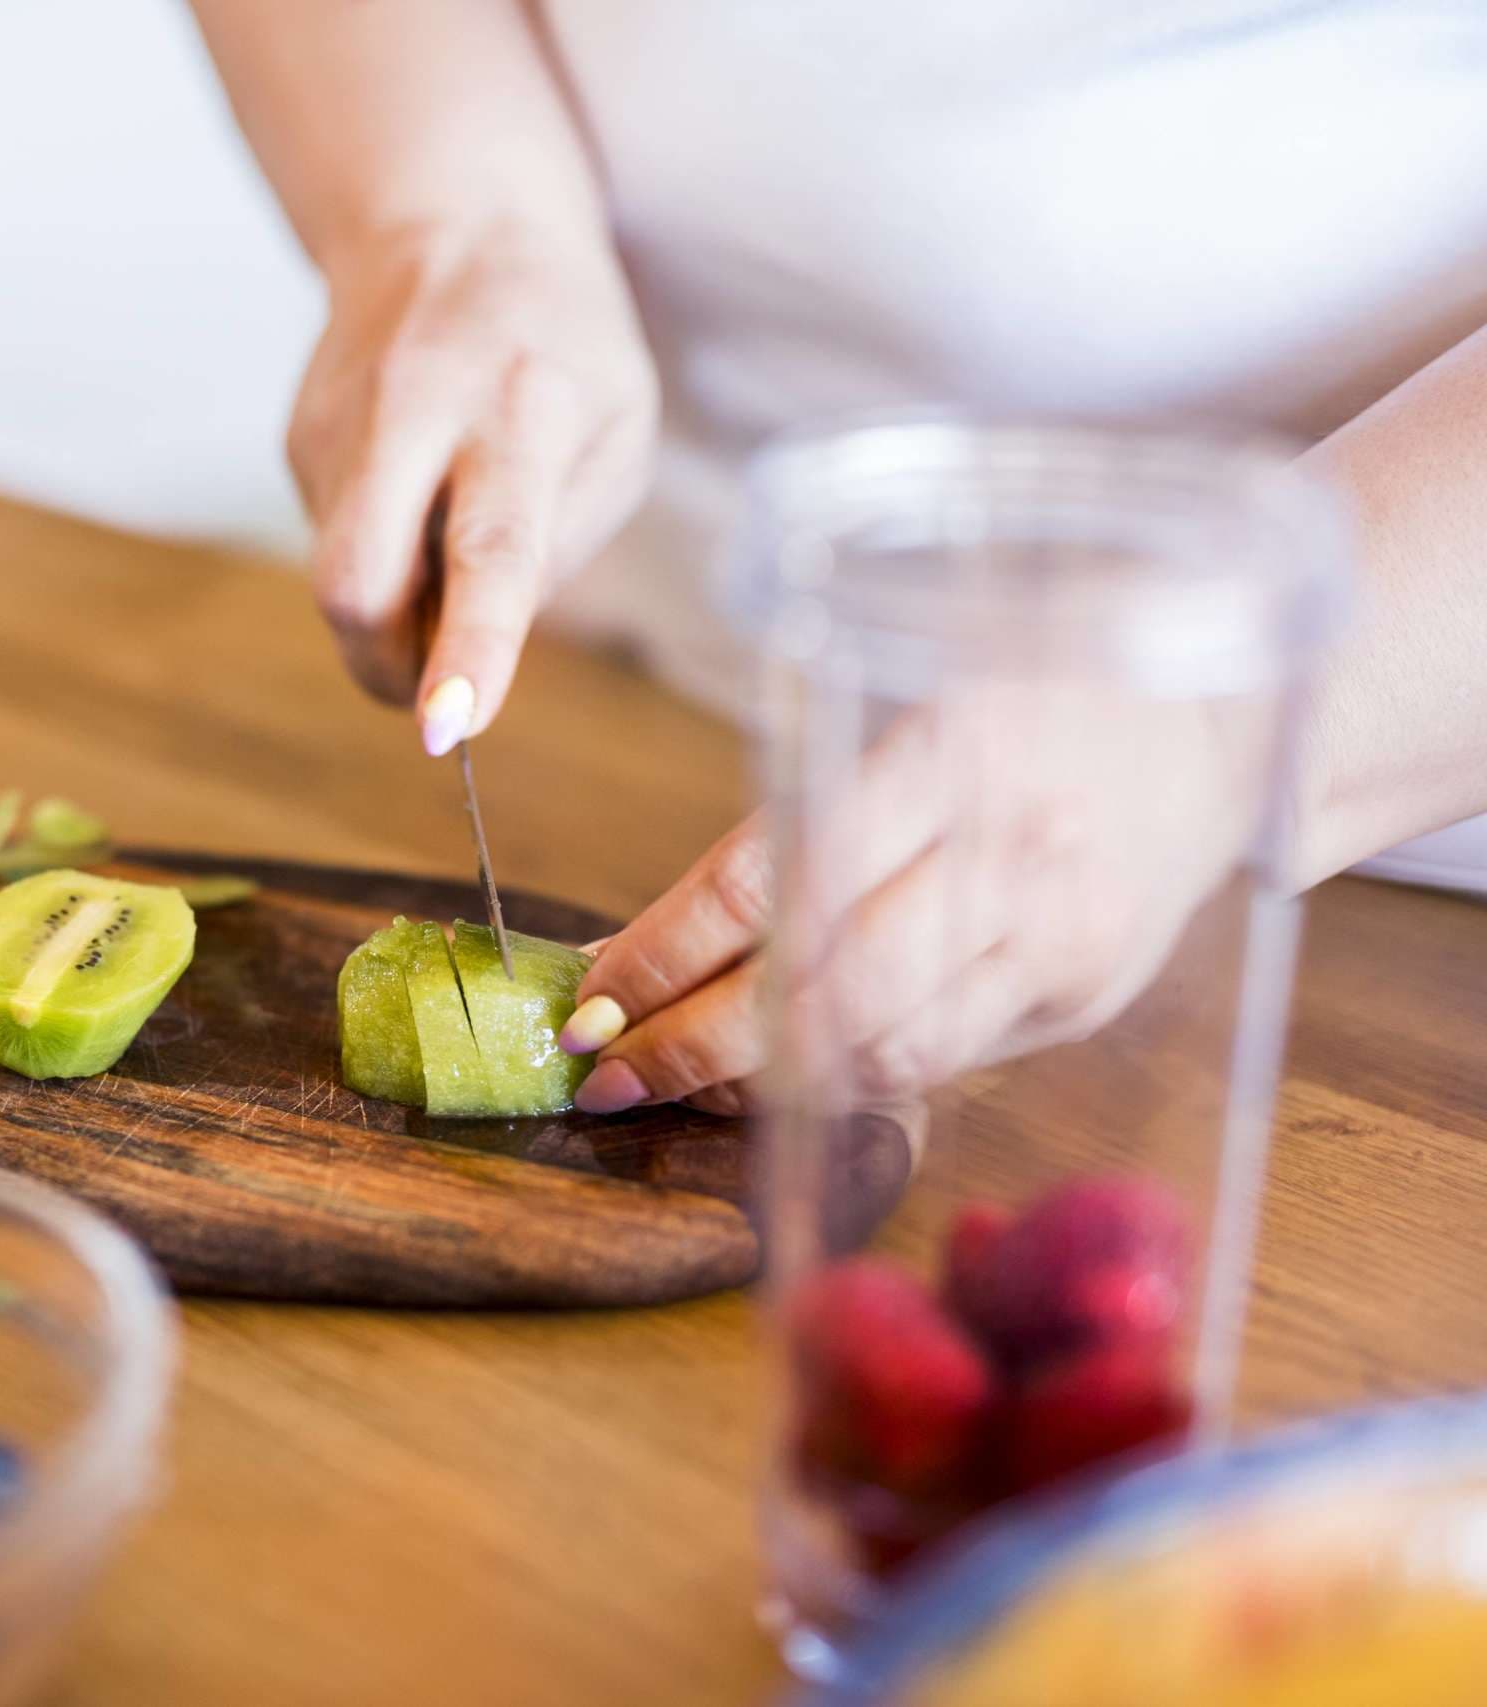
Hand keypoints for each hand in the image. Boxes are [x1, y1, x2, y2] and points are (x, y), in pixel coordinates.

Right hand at [288, 222, 657, 751]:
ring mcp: (337, 428)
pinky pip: (338, 544)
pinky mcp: (297, 442)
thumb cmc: (559, 338)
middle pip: (354, 580)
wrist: (447, 215)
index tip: (449, 725)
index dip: (470, 648)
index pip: (491, 549)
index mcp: (519, 410)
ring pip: (337, 578)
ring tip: (444, 535)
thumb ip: (564, 541)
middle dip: (383, 664)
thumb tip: (479, 641)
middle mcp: (411, 414)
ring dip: (393, 606)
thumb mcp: (619, 426)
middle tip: (431, 688)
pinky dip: (381, 554)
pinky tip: (413, 489)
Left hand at [559, 691, 1271, 1111]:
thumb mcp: (906, 709)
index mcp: (939, 752)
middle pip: (816, 986)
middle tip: (604, 1074)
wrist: (1207, 730)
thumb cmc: (1022, 707)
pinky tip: (774, 1085)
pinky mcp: (1080, 996)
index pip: (769, 878)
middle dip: (691, 1046)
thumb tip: (648, 941)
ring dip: (755, 1084)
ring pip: (877, 1044)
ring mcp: (1052, 934)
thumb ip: (798, 819)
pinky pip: (939, 1061)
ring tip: (673, 1084)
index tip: (587, 1003)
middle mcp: (1002, 850)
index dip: (663, 955)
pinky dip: (841, 1081)